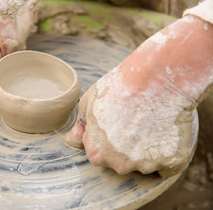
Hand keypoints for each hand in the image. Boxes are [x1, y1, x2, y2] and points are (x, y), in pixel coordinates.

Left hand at [65, 15, 212, 176]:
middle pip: (123, 162)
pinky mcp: (172, 161)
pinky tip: (167, 131)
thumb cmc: (118, 86)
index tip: (117, 122)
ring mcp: (146, 165)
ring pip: (146, 164)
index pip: (100, 154)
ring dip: (149, 150)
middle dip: (127, 147)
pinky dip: (170, 153)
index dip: (108, 138)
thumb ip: (80, 126)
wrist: (155, 77)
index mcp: (96, 153)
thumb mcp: (89, 102)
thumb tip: (70, 141)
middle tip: (135, 120)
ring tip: (152, 121)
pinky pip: (170, 166)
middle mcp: (119, 165)